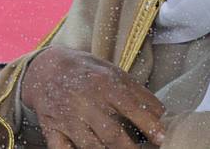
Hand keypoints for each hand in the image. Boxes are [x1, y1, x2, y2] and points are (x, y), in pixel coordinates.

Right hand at [21, 46, 165, 147]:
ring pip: (91, 147)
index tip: (163, 138)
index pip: (132, 107)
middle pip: (112, 134)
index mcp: (104, 84)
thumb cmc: (88, 72)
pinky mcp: (51, 130)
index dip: (149, 124)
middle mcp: (86, 101)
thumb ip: (138, 93)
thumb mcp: (114, 73)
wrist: (46, 68)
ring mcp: (67, 118)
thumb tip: (162, 113)